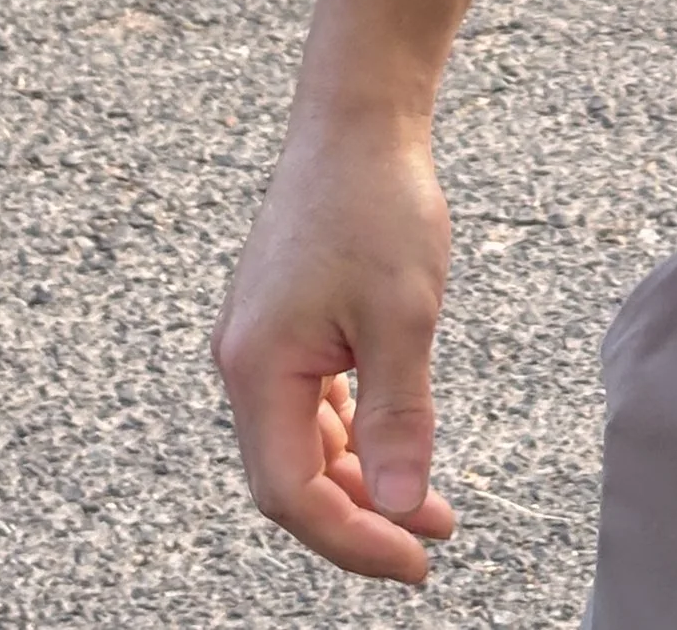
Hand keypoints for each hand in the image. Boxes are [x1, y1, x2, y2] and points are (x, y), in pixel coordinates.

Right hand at [213, 111, 460, 583]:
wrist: (358, 115)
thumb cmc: (377, 202)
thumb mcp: (404, 316)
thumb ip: (398, 417)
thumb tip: (404, 506)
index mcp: (258, 368)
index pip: (292, 495)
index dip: (353, 540)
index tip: (417, 560)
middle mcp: (245, 361)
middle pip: (292, 477)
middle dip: (361, 517)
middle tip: (431, 538)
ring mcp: (261, 341)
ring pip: (303, 442)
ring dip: (362, 478)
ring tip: (431, 502)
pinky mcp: (285, 321)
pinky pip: (311, 403)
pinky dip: (353, 433)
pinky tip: (395, 441)